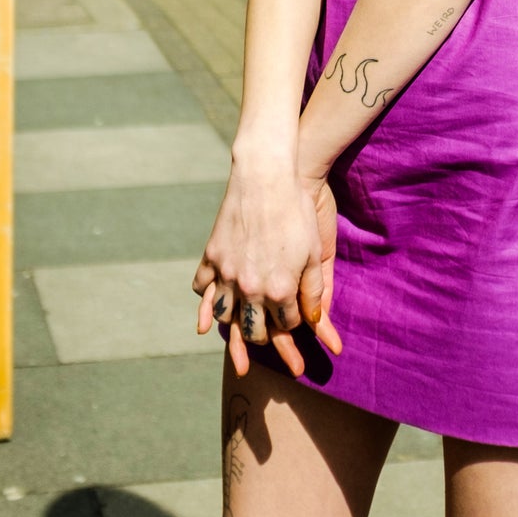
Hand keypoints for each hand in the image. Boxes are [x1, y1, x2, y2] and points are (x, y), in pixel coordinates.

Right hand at [192, 162, 341, 377]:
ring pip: (225, 317)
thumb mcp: (314, 253)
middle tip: (267, 340)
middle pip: (253, 330)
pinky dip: (205, 302)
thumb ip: (315, 291)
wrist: (266, 175)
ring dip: (232, 328)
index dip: (293, 325)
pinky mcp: (212, 256)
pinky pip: (202, 289)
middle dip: (263, 338)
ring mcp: (227, 273)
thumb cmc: (297, 212)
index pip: (286, 324)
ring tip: (240, 334)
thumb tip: (315, 321)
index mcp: (280, 291)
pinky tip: (209, 310)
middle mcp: (250, 288)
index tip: (296, 323)